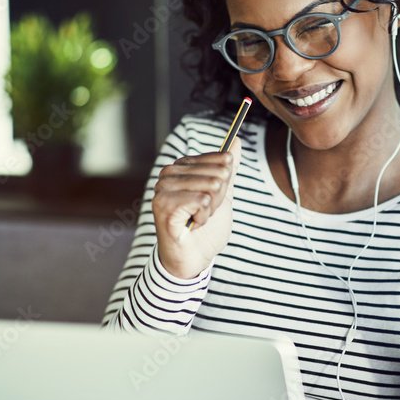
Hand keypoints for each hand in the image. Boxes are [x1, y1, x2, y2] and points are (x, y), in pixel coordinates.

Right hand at [152, 138, 241, 278]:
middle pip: (218, 173)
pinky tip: (192, 225)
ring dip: (210, 209)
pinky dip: (203, 217)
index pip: (221, 159)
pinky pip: (202, 201)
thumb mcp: (222, 194)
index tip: (211, 200)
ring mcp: (163, 188)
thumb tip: (236, 141)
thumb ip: (228, 168)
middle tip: (204, 213)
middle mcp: (169, 173)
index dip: (224, 184)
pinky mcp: (164, 204)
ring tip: (197, 219)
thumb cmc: (205, 228)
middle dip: (218, 199)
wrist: (194, 258)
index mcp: (182, 166)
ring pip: (211, 187)